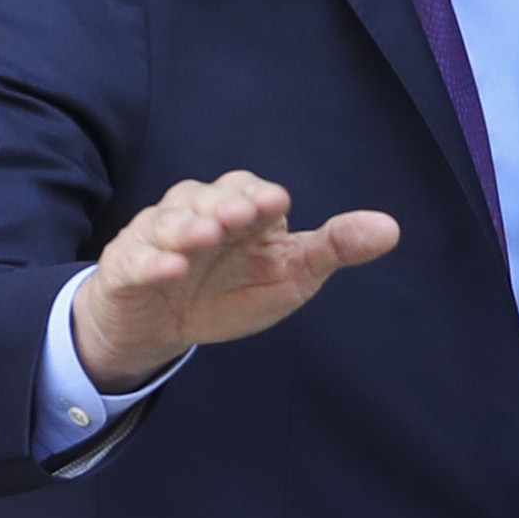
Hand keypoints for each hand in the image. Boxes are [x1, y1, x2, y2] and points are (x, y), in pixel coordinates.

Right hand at [68, 173, 398, 392]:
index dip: (260, 198)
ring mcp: (159, 236)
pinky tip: (170, 268)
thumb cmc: (230, 291)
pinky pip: (136, 258)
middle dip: (224, 205)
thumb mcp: (290, 275)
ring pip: (170, 220)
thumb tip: (391, 228)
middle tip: (239, 217)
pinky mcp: (127, 264)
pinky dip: (152, 261)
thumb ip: (334, 249)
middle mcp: (198, 213)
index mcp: (241, 210)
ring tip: (206, 237)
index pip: (250, 191)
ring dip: (188, 227)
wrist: (162, 326)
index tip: (273, 207)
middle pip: (208, 196)